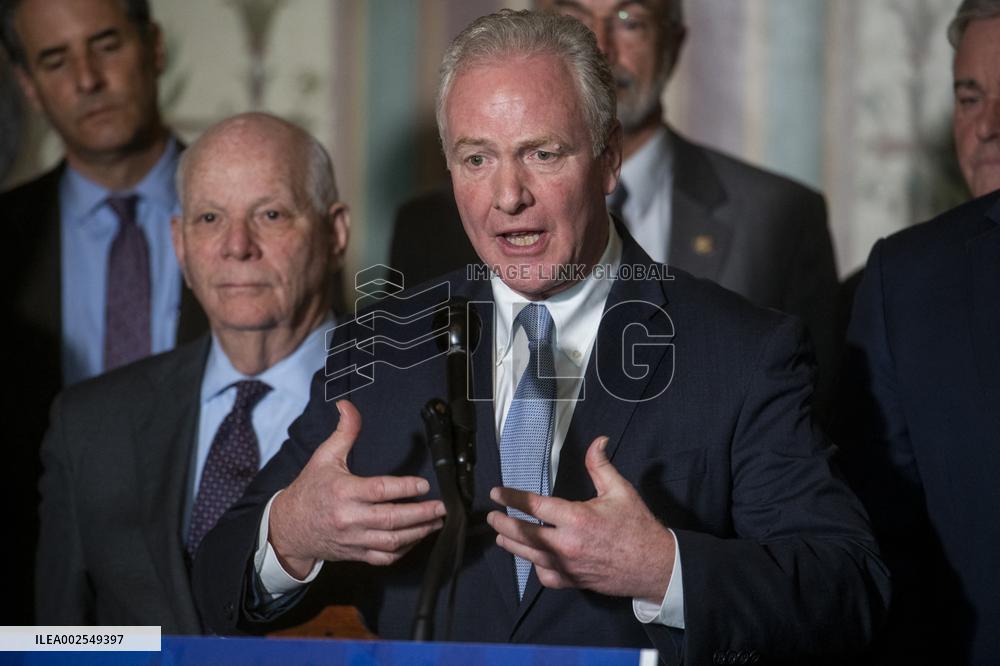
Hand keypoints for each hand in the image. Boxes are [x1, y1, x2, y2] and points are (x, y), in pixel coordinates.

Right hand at [269, 400, 445, 577]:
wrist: (288, 527)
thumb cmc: (310, 489)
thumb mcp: (324, 456)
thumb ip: (344, 432)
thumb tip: (347, 405)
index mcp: (343, 491)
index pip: (380, 490)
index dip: (405, 488)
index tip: (423, 485)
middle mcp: (349, 518)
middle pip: (392, 519)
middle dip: (422, 514)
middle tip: (441, 507)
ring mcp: (354, 539)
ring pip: (392, 541)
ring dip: (418, 533)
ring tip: (436, 522)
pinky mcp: (356, 553)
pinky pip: (384, 557)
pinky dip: (403, 550)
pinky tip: (416, 538)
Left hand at [487, 436, 674, 600]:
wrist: (654, 566)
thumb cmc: (637, 527)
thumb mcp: (620, 491)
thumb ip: (601, 465)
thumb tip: (598, 440)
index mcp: (576, 518)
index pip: (534, 506)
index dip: (512, 498)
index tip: (496, 493)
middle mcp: (567, 544)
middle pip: (523, 534)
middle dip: (503, 524)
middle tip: (491, 516)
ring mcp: (568, 566)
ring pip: (529, 556)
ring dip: (511, 545)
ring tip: (500, 537)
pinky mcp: (573, 581)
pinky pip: (545, 577)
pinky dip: (535, 567)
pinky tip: (531, 558)